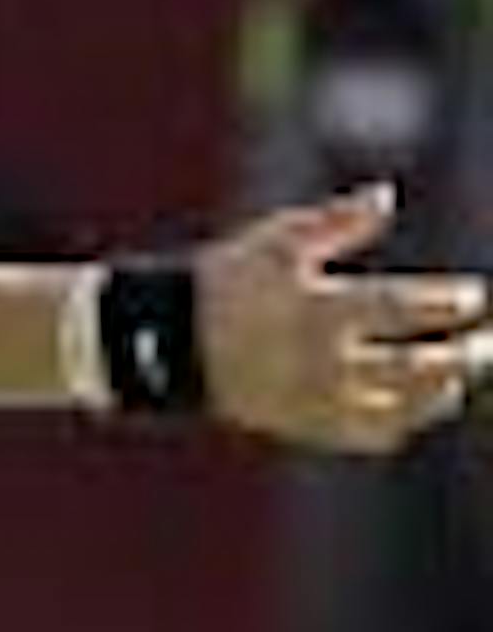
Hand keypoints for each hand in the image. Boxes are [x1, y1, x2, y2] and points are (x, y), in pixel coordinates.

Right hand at [196, 184, 488, 454]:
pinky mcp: (305, 427)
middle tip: (486, 344)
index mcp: (318, 310)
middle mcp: (322, 363)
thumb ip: (336, 220)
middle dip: (461, 356)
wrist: (169, 345)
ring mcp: (315, 402)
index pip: (402, 309)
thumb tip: (386, 196)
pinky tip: (421, 403)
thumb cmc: (227, 282)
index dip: (446, 304)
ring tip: (459, 375)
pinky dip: (402, 422)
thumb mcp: (276, 241)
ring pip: (398, 410)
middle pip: (414, 368)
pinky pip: (368, 435)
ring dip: (439, 393)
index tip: (474, 297)